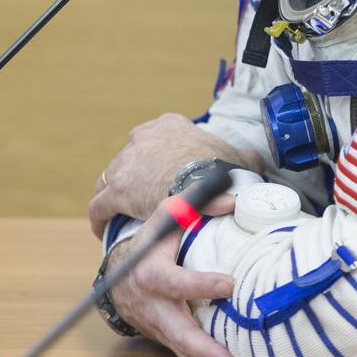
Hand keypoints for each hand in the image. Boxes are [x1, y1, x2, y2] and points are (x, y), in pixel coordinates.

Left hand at [89, 112, 262, 238]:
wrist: (201, 184)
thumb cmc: (219, 168)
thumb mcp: (238, 157)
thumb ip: (244, 157)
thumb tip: (257, 161)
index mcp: (169, 126)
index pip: (156, 137)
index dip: (158, 157)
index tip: (163, 173)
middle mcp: (142, 139)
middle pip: (132, 158)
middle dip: (135, 176)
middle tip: (146, 197)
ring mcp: (126, 164)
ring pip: (111, 180)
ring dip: (115, 196)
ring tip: (121, 214)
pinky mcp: (117, 190)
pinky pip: (100, 206)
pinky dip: (100, 218)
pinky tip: (103, 230)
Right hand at [104, 211, 255, 356]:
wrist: (119, 277)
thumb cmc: (151, 243)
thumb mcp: (168, 216)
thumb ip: (198, 205)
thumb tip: (235, 202)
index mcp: (152, 274)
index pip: (177, 282)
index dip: (201, 284)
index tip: (229, 285)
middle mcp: (155, 308)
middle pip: (180, 334)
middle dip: (206, 352)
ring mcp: (162, 330)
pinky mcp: (170, 343)